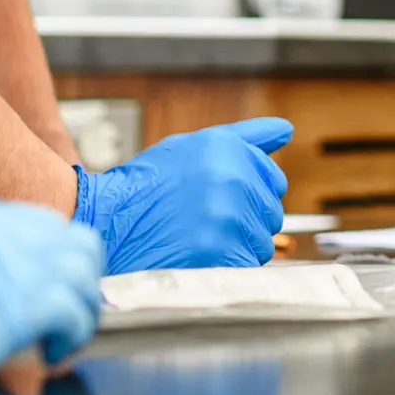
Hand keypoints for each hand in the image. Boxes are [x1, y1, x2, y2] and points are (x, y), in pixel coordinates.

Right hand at [74, 118, 291, 274]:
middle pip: (271, 213)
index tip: (223, 200)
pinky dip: (228, 267)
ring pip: (261, 243)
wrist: (108, 221)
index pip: (275, 181)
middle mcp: (233, 180)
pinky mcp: (221, 255)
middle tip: (207, 220)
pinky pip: (247, 266)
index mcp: (230, 150)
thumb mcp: (195, 146)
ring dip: (238, 246)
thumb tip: (285, 128)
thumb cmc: (150, 184)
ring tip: (200, 237)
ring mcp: (228, 220)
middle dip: (246, 220)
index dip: (251, 194)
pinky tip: (202, 256)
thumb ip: (246, 137)